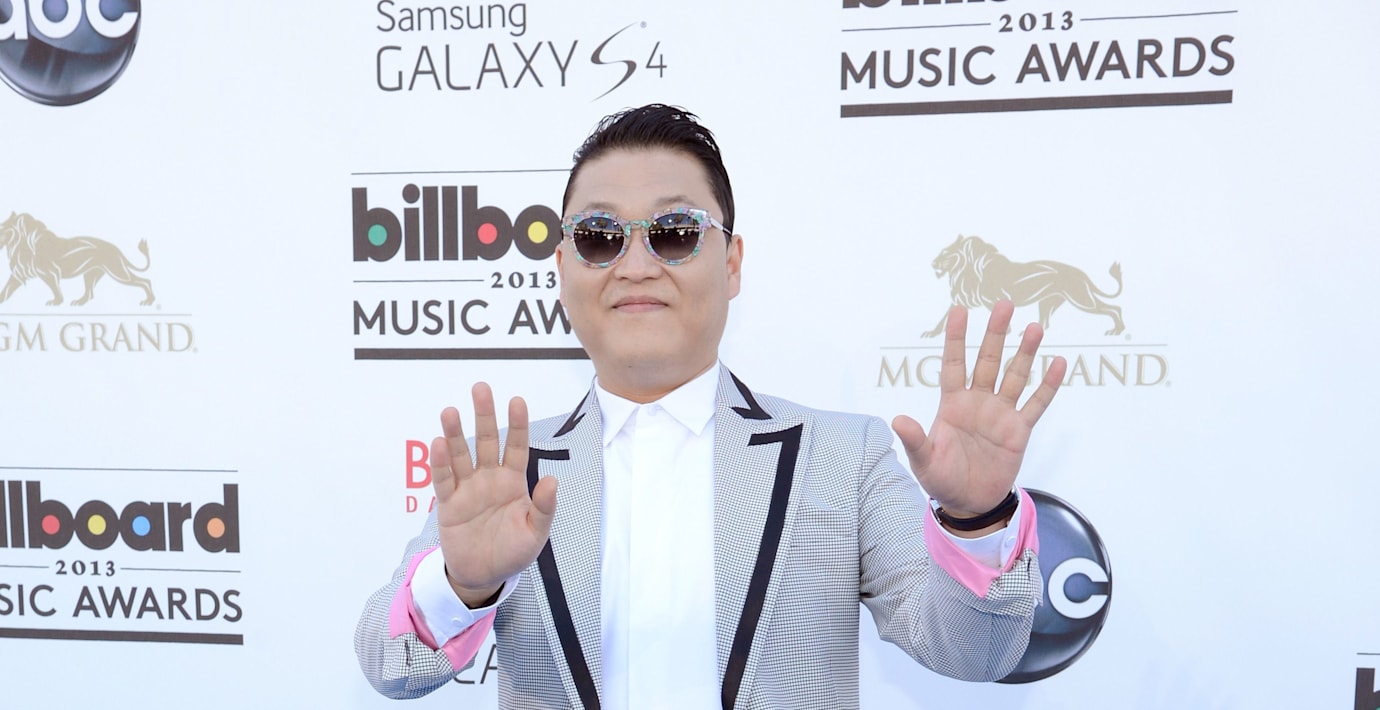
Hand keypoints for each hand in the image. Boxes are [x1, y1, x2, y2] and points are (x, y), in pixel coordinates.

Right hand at [431, 383, 557, 606]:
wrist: (484, 576)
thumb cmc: (513, 552)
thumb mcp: (536, 533)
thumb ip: (544, 508)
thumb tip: (552, 480)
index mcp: (514, 482)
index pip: (516, 446)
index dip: (517, 424)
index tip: (516, 400)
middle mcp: (489, 479)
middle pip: (486, 441)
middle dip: (484, 415)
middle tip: (480, 388)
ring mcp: (467, 489)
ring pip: (461, 455)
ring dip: (455, 433)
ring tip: (450, 411)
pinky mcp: (448, 504)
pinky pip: (444, 480)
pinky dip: (440, 463)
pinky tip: (438, 443)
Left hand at [892, 300, 1065, 530]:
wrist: (969, 503)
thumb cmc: (941, 479)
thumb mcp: (924, 461)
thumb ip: (915, 439)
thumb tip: (896, 420)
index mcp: (951, 404)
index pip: (953, 364)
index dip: (956, 338)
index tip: (959, 309)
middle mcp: (977, 402)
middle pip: (987, 361)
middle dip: (995, 334)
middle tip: (1004, 305)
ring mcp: (1000, 414)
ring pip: (1014, 376)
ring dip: (1025, 353)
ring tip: (1035, 327)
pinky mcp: (1019, 430)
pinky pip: (1036, 403)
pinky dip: (1048, 385)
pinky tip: (1058, 363)